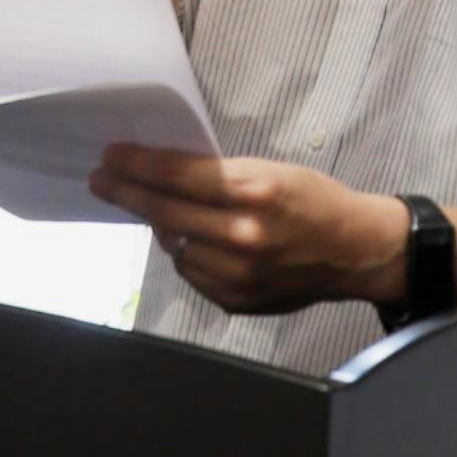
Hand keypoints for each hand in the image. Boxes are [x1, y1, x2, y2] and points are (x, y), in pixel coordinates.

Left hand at [89, 146, 408, 316]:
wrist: (354, 251)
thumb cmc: (314, 199)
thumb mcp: (271, 170)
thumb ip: (220, 177)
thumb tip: (164, 177)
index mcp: (253, 192)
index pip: (177, 176)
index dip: (137, 164)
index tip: (110, 156)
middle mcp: (241, 235)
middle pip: (164, 212)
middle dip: (127, 192)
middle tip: (101, 179)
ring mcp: (237, 274)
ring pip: (174, 247)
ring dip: (164, 227)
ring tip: (166, 212)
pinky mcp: (235, 300)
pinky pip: (192, 273)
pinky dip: (189, 255)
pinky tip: (199, 242)